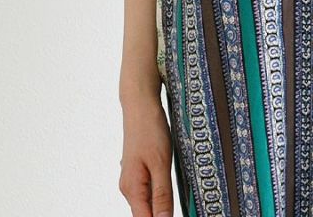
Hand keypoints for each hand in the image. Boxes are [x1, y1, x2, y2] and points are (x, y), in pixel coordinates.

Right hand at [119, 94, 173, 216]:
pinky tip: (169, 187)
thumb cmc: (150, 129)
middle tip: (184, 208)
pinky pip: (149, 190)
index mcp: (132, 189)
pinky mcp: (138, 171)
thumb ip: (162, 194)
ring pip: (148, 203)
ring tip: (177, 203)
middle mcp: (129, 188)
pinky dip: (160, 193)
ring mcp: (133, 179)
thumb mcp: (161, 163)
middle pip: (146, 214)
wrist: (140, 106)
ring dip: (162, 206)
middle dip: (163, 215)